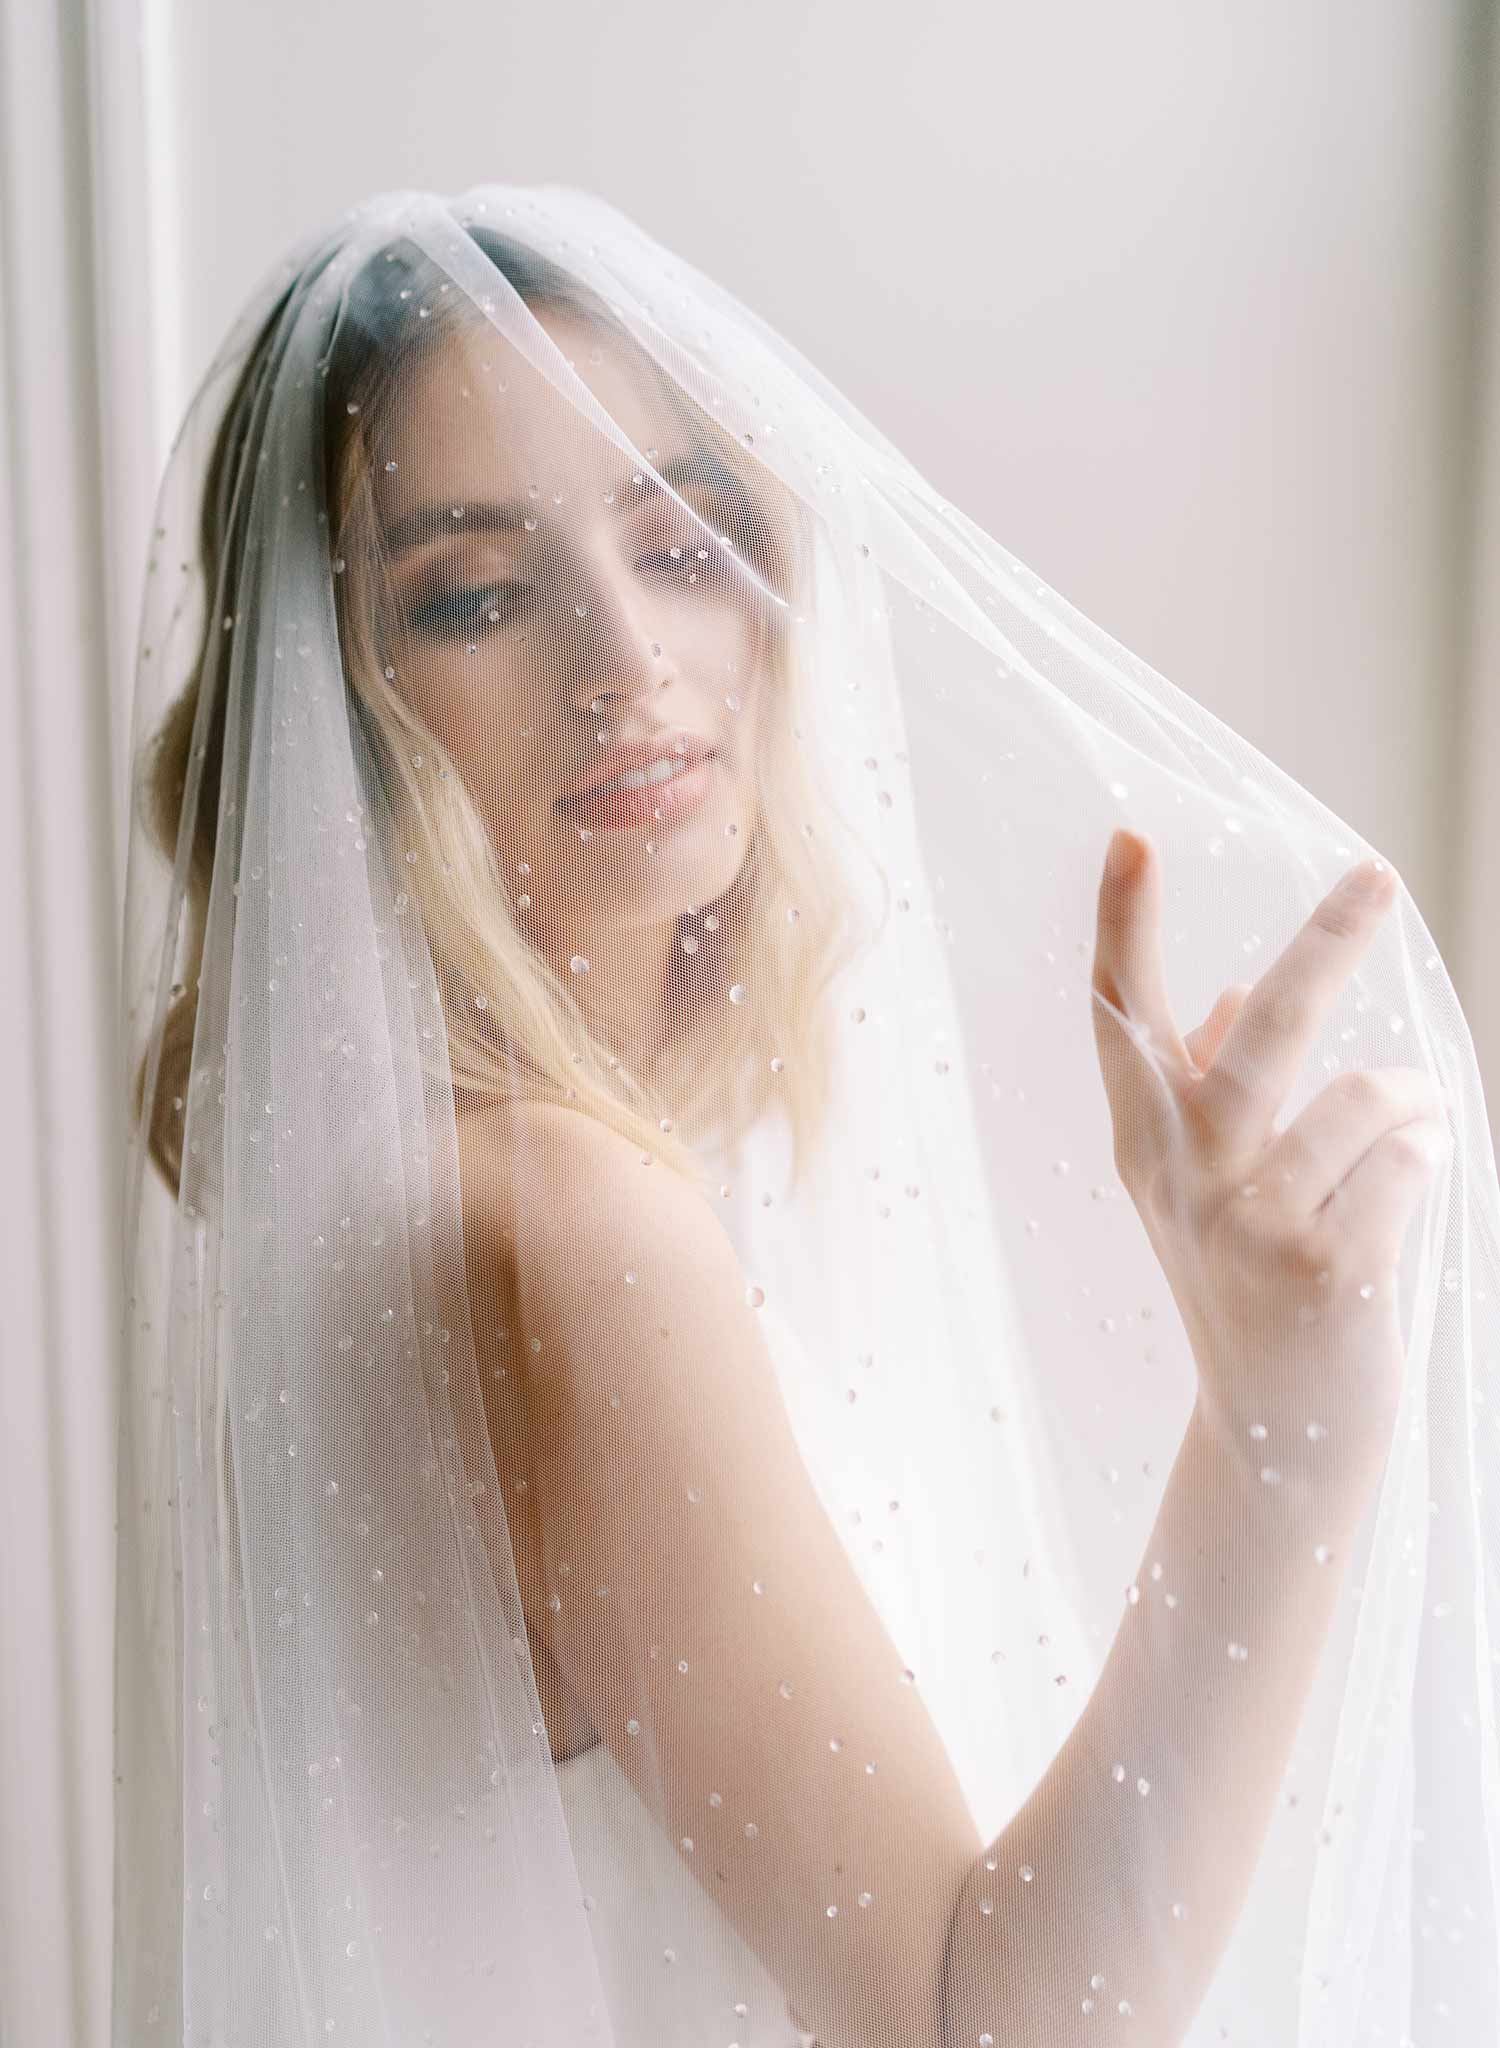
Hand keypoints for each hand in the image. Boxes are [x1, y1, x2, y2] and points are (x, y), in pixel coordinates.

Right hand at [1090, 829, 1447, 1495]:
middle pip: (1258, 1035)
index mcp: (1146, 1145)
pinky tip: (1407, 1199)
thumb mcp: (1204, 1192)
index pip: (1121, 1016)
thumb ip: (1208, 1092)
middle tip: (1376, 877)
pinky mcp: (1318, 1265)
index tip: (1131, 838)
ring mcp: (1247, 1224)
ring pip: (1363, 1097)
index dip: (1123, 924)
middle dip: (1323, 948)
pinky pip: (1406, 1160)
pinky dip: (1424, 1160)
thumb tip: (1241, 991)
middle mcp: (1184, 1177)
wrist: (1277, 1436)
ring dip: (1409, 1103)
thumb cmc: (1251, 1291)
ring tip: (1411, 1133)